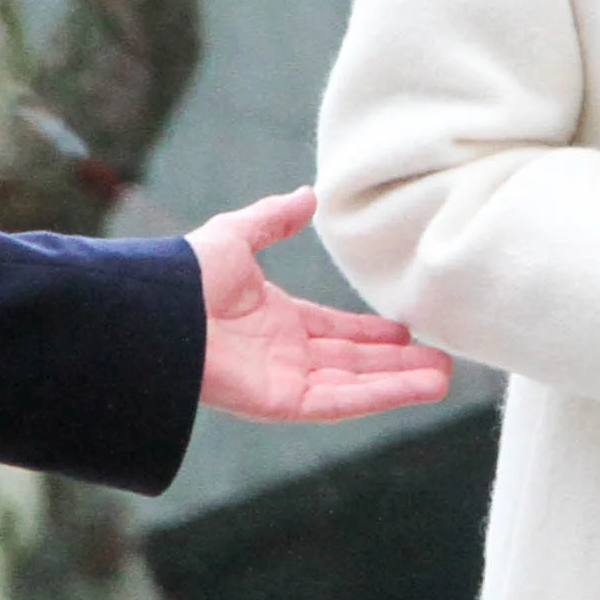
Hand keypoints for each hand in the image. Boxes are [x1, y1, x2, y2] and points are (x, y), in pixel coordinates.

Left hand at [186, 191, 457, 421]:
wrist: (156, 313)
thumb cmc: (185, 275)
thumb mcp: (236, 235)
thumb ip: (273, 219)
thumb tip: (308, 195)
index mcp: (274, 320)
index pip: (335, 329)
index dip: (370, 331)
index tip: (407, 328)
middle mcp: (284, 355)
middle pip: (353, 360)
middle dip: (397, 361)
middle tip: (442, 359)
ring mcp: (285, 381)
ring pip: (356, 383)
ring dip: (401, 381)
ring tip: (444, 376)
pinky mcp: (284, 404)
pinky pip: (343, 401)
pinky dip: (383, 395)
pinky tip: (420, 387)